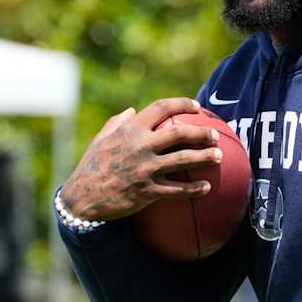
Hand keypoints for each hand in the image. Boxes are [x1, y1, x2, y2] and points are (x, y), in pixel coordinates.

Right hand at [60, 97, 222, 221]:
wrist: (82, 197)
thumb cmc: (91, 166)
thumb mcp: (100, 139)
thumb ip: (118, 123)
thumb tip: (132, 111)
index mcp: (130, 130)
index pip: (161, 108)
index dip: (182, 104)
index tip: (196, 106)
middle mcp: (140, 146)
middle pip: (179, 133)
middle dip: (201, 132)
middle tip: (215, 135)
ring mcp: (145, 169)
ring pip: (183, 160)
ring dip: (205, 157)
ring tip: (219, 156)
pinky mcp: (147, 191)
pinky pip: (177, 190)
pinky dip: (194, 189)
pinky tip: (207, 187)